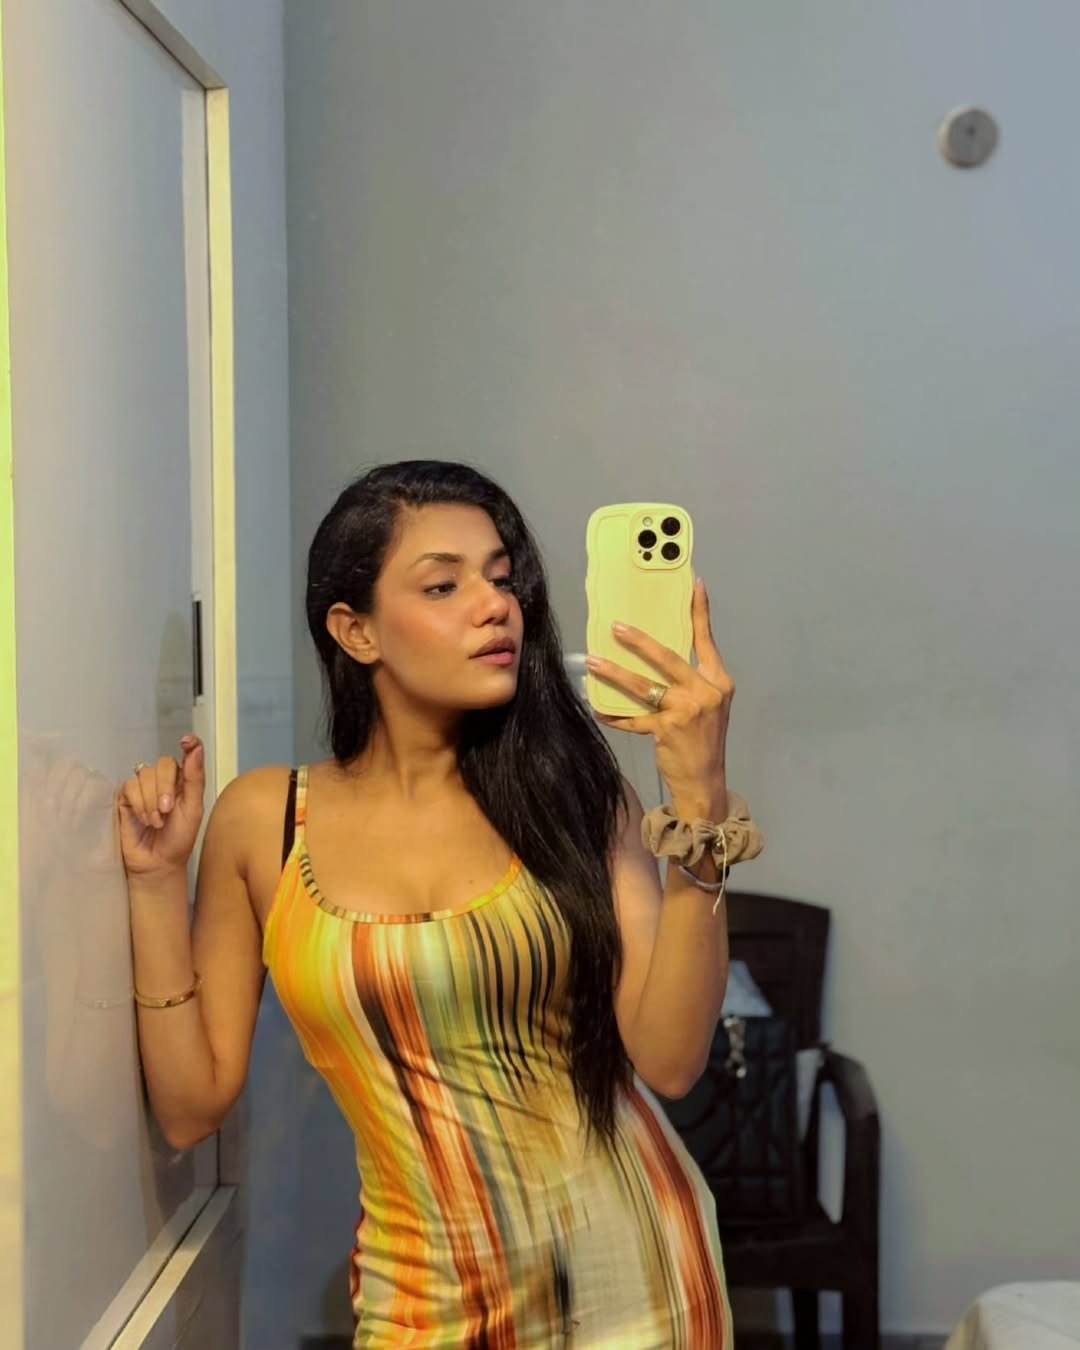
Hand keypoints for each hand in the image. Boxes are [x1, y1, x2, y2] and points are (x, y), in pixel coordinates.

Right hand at [117, 735, 205, 877]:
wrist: (157, 862)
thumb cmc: (178, 838)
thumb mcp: (193, 809)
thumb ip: (194, 778)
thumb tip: (195, 747)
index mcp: (184, 781)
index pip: (187, 754)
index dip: (189, 744)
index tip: (187, 742)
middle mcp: (164, 780)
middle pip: (163, 764)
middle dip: (165, 788)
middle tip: (167, 811)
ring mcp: (143, 788)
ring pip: (144, 775)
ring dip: (151, 800)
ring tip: (156, 822)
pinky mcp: (125, 797)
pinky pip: (129, 787)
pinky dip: (139, 804)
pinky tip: (144, 820)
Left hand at [587, 578, 733, 817]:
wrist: (705, 781)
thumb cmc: (703, 740)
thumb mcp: (709, 705)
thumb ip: (691, 680)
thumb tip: (658, 654)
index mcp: (719, 682)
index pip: (706, 640)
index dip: (700, 612)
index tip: (694, 584)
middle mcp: (705, 693)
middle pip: (668, 658)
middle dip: (640, 641)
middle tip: (616, 627)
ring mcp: (686, 711)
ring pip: (644, 686)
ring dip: (615, 674)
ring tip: (594, 662)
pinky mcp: (666, 731)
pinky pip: (633, 718)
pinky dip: (614, 714)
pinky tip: (598, 709)